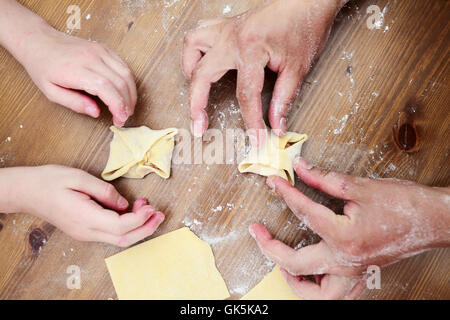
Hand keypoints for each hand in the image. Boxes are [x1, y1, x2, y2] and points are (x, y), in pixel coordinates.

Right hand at [0, 165, 163, 246]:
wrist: (26, 191)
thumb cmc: (49, 181)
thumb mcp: (78, 177)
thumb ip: (104, 191)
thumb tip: (124, 203)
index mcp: (85, 217)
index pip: (120, 226)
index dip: (140, 219)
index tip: (150, 206)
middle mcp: (86, 230)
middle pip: (123, 239)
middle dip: (146, 229)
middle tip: (160, 214)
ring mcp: (84, 233)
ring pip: (118, 239)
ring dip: (137, 227)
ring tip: (148, 209)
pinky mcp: (84, 230)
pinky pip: (110, 233)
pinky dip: (126, 225)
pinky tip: (131, 211)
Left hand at [17, 25, 136, 126]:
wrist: (39, 41)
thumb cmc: (43, 67)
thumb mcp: (51, 92)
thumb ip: (75, 103)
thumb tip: (96, 112)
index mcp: (76, 70)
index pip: (106, 88)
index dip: (118, 106)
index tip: (120, 119)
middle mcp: (91, 58)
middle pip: (120, 82)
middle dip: (127, 104)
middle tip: (124, 117)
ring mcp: (100, 51)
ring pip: (126, 74)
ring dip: (131, 93)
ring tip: (127, 107)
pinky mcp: (104, 49)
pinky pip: (123, 66)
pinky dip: (128, 82)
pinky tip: (125, 92)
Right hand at [183, 0, 344, 143]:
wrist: (307, 0)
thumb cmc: (304, 26)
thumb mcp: (298, 68)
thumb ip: (284, 99)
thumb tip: (276, 124)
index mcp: (252, 48)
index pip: (246, 94)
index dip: (251, 121)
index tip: (256, 138)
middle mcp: (232, 38)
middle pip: (202, 75)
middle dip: (197, 105)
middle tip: (199, 127)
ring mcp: (226, 29)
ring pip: (191, 49)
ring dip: (190, 72)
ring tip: (196, 92)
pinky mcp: (227, 25)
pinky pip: (199, 34)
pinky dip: (195, 51)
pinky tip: (201, 62)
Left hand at [249, 157, 449, 298]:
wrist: (434, 221)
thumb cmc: (404, 205)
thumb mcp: (360, 186)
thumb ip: (325, 179)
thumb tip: (301, 168)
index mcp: (344, 236)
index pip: (303, 213)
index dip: (285, 194)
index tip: (274, 184)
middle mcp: (346, 261)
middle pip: (296, 264)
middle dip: (269, 248)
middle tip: (257, 233)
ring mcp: (354, 273)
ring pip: (317, 296)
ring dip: (294, 282)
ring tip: (281, 264)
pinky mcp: (362, 275)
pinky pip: (337, 296)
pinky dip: (319, 290)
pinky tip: (313, 277)